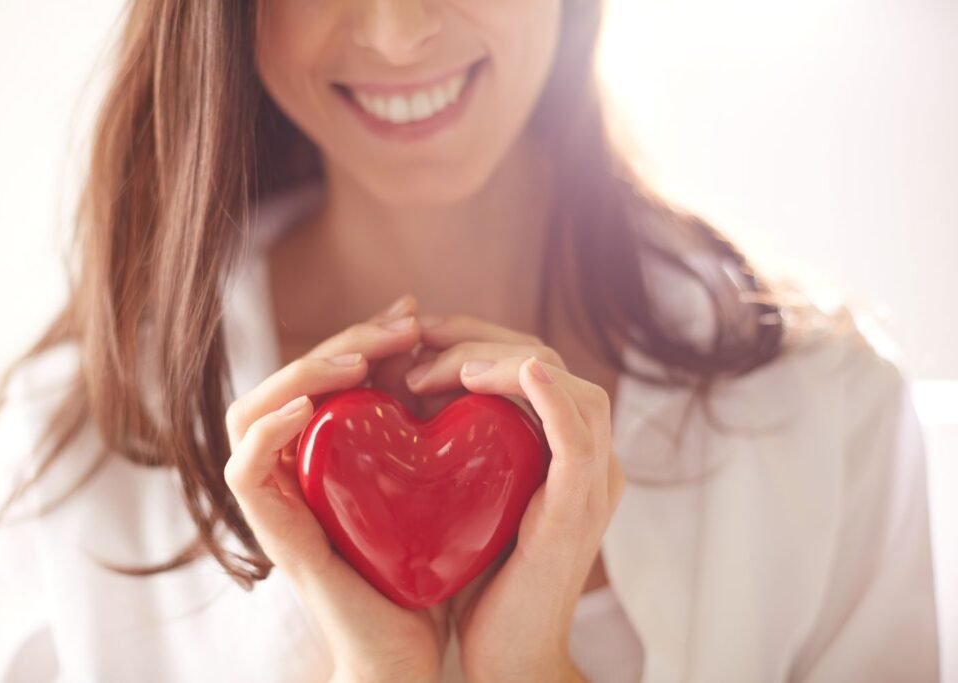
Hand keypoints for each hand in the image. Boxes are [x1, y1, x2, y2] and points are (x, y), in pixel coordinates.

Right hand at [224, 294, 446, 682]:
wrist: (413, 652)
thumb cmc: (424, 566)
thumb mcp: (430, 479)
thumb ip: (424, 427)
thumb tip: (450, 356)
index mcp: (326, 454)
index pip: (323, 374)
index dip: (361, 336)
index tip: (410, 315)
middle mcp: (293, 470)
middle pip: (288, 380)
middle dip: (344, 343)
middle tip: (400, 324)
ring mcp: (277, 501)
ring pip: (250, 412)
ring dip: (302, 374)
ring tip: (359, 362)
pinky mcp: (273, 533)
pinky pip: (244, 470)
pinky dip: (269, 430)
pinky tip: (312, 407)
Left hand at [404, 314, 625, 682]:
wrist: (506, 658)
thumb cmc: (480, 580)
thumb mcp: (469, 496)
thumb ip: (459, 447)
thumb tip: (407, 392)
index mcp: (563, 450)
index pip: (531, 363)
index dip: (477, 338)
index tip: (418, 337)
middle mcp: (588, 457)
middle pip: (549, 362)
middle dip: (481, 339)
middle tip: (419, 341)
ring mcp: (591, 480)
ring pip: (570, 386)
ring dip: (505, 362)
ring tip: (444, 368)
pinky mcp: (579, 508)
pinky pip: (578, 438)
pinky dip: (553, 398)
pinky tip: (523, 372)